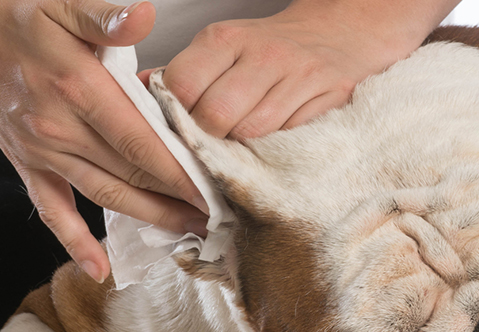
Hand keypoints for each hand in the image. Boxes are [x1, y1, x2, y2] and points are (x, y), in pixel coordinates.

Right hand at [0, 0, 208, 281]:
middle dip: (180, 199)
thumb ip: (107, 16)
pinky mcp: (26, 164)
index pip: (142, 141)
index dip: (182, 171)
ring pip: (105, 195)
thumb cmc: (11, 14)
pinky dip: (76, 243)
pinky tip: (100, 269)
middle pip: (132, 175)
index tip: (217, 188)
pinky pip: (52, 211)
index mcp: (77, 88)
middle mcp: (59, 128)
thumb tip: (145, 17)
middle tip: (221, 215)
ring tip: (190, 232)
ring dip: (149, 218)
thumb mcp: (61, 2)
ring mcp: (41, 152)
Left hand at [154, 0, 458, 140]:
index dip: (176, 118)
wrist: (343, 34)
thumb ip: (182, 73)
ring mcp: (299, 77)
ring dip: (242, 150)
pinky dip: (277, 151)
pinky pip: (290, 139)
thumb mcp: (223, 48)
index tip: (180, 131)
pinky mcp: (330, 99)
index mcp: (226, 40)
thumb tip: (134, 93)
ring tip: (241, 150)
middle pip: (215, 117)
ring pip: (252, 133)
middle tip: (211, 149)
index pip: (182, 87)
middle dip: (208, 141)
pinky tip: (272, 147)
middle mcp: (262, 54)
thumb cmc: (274, 50)